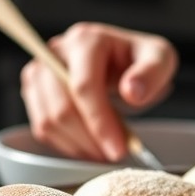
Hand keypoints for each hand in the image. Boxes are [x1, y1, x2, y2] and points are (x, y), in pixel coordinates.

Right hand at [20, 22, 177, 160]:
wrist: (123, 61)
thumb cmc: (140, 60)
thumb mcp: (160, 58)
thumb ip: (152, 72)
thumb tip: (132, 92)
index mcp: (86, 40)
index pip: (84, 86)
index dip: (99, 121)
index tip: (118, 148)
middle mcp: (56, 52)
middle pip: (62, 106)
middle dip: (89, 139)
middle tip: (113, 156)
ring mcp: (40, 71)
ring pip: (47, 120)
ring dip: (77, 145)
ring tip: (104, 154)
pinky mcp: (34, 91)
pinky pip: (42, 127)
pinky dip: (65, 144)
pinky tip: (89, 147)